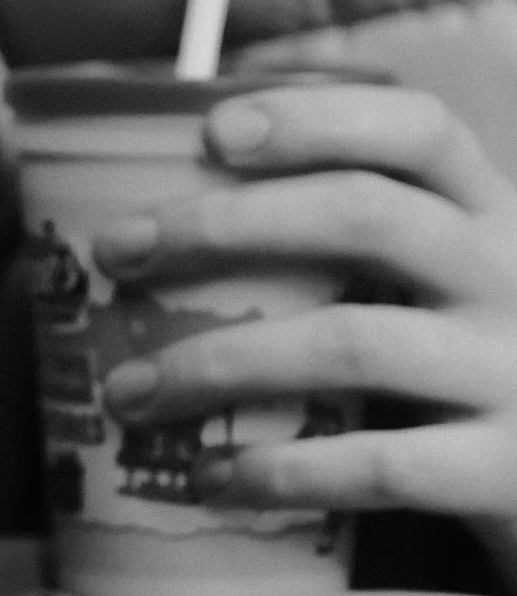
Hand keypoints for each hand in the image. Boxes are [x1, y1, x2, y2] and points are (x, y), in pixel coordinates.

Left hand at [91, 86, 516, 561]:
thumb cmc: (465, 368)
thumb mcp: (437, 285)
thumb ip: (348, 245)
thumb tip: (159, 223)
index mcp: (488, 214)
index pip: (420, 131)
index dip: (318, 118)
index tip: (213, 131)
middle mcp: (509, 278)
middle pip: (365, 216)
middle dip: (224, 225)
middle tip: (118, 251)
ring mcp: (511, 373)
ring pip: (352, 343)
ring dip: (220, 363)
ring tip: (130, 391)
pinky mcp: (502, 471)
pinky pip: (379, 466)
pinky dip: (285, 470)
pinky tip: (215, 477)